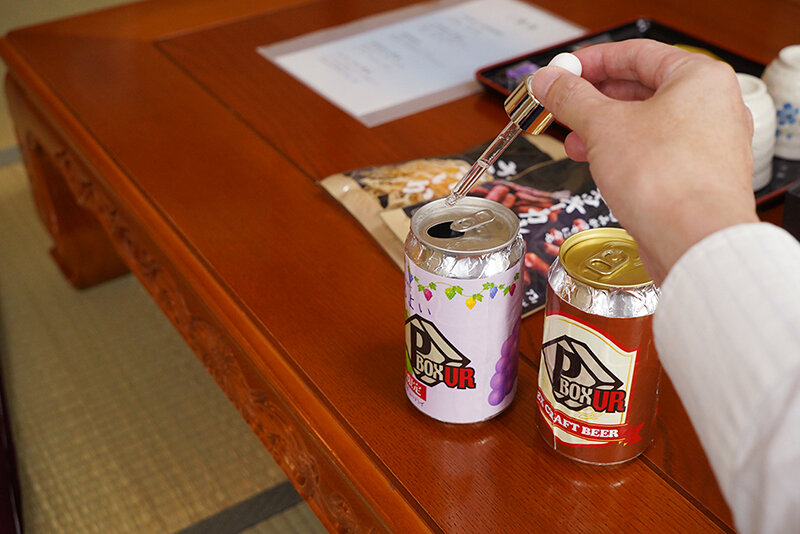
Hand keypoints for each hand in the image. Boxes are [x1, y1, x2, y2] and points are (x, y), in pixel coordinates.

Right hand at [529, 39, 758, 283]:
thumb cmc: (668, 182)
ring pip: (645, 124)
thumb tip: (549, 82)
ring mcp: (707, 144)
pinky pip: (654, 152)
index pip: (636, 54)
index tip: (561, 72)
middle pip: (641, 88)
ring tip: (572, 140)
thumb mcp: (603, 128)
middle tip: (559, 105)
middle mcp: (711, 106)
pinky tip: (597, 164)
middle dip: (593, 99)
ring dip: (603, 130)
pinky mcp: (697, 177)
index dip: (591, 61)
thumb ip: (571, 99)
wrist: (696, 243)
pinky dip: (622, 153)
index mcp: (698, 78)